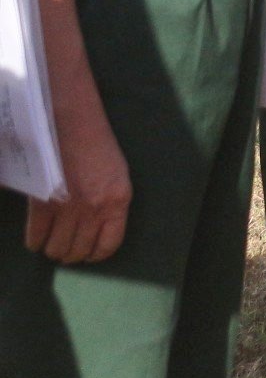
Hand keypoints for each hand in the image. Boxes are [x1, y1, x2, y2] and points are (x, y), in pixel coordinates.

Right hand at [24, 95, 128, 263]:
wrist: (71, 122)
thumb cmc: (96, 145)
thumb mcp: (116, 175)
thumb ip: (109, 204)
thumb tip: (96, 231)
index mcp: (118, 200)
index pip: (109, 245)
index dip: (96, 254)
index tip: (88, 254)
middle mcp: (95, 208)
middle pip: (79, 251)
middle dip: (71, 253)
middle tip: (65, 247)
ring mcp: (68, 208)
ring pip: (57, 248)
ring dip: (52, 249)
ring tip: (51, 242)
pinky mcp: (43, 204)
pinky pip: (36, 237)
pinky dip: (34, 242)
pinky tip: (36, 238)